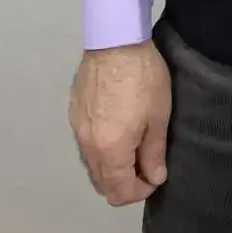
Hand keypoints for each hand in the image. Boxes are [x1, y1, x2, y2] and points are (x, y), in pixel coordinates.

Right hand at [69, 41, 171, 206]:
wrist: (115, 39)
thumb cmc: (143, 78)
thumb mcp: (158, 117)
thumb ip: (154, 153)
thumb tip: (154, 178)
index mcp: (109, 151)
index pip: (119, 192)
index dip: (140, 191)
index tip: (154, 175)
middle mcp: (87, 146)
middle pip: (101, 183)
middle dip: (124, 182)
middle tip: (145, 163)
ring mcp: (76, 129)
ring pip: (91, 164)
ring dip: (111, 166)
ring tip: (133, 145)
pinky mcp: (73, 112)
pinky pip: (85, 144)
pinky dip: (100, 147)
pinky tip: (117, 127)